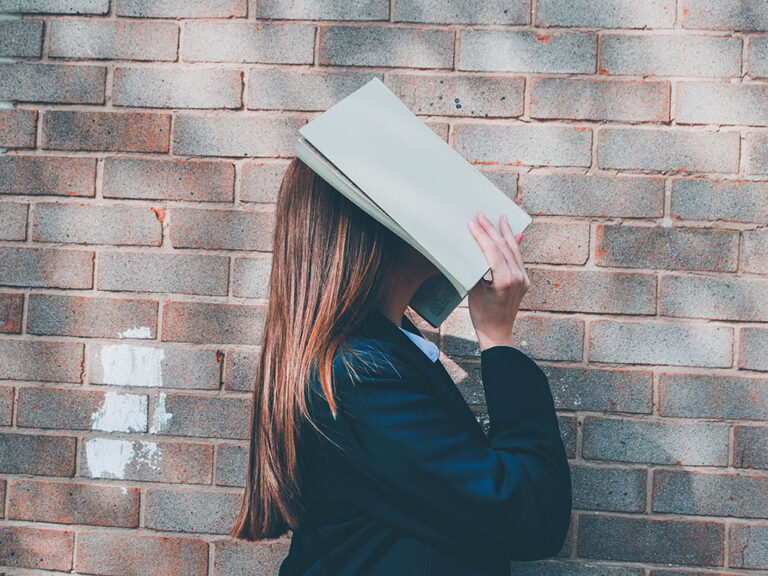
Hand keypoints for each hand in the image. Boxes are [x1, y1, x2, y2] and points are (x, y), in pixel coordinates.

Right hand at [466, 211, 528, 351]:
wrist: (497, 334)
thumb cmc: (482, 316)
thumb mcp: (475, 291)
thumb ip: (479, 268)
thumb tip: (480, 248)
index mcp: (506, 280)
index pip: (492, 251)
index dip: (482, 235)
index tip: (473, 223)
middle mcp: (519, 278)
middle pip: (504, 247)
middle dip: (492, 229)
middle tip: (482, 215)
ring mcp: (524, 279)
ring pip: (514, 250)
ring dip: (506, 233)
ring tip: (501, 217)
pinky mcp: (524, 281)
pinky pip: (518, 258)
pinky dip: (514, 245)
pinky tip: (514, 234)